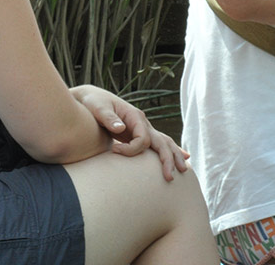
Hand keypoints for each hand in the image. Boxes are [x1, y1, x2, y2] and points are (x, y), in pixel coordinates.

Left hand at [70, 86, 189, 180]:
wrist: (90, 98)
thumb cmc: (93, 103)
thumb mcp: (98, 108)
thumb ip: (108, 118)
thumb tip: (121, 128)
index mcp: (134, 116)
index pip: (143, 138)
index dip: (131, 149)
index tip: (114, 151)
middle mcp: (142, 122)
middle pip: (161, 141)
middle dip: (167, 158)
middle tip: (170, 177)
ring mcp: (142, 127)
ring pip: (164, 142)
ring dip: (173, 156)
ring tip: (184, 170)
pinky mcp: (137, 133)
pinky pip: (157, 143)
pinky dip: (170, 150)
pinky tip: (181, 157)